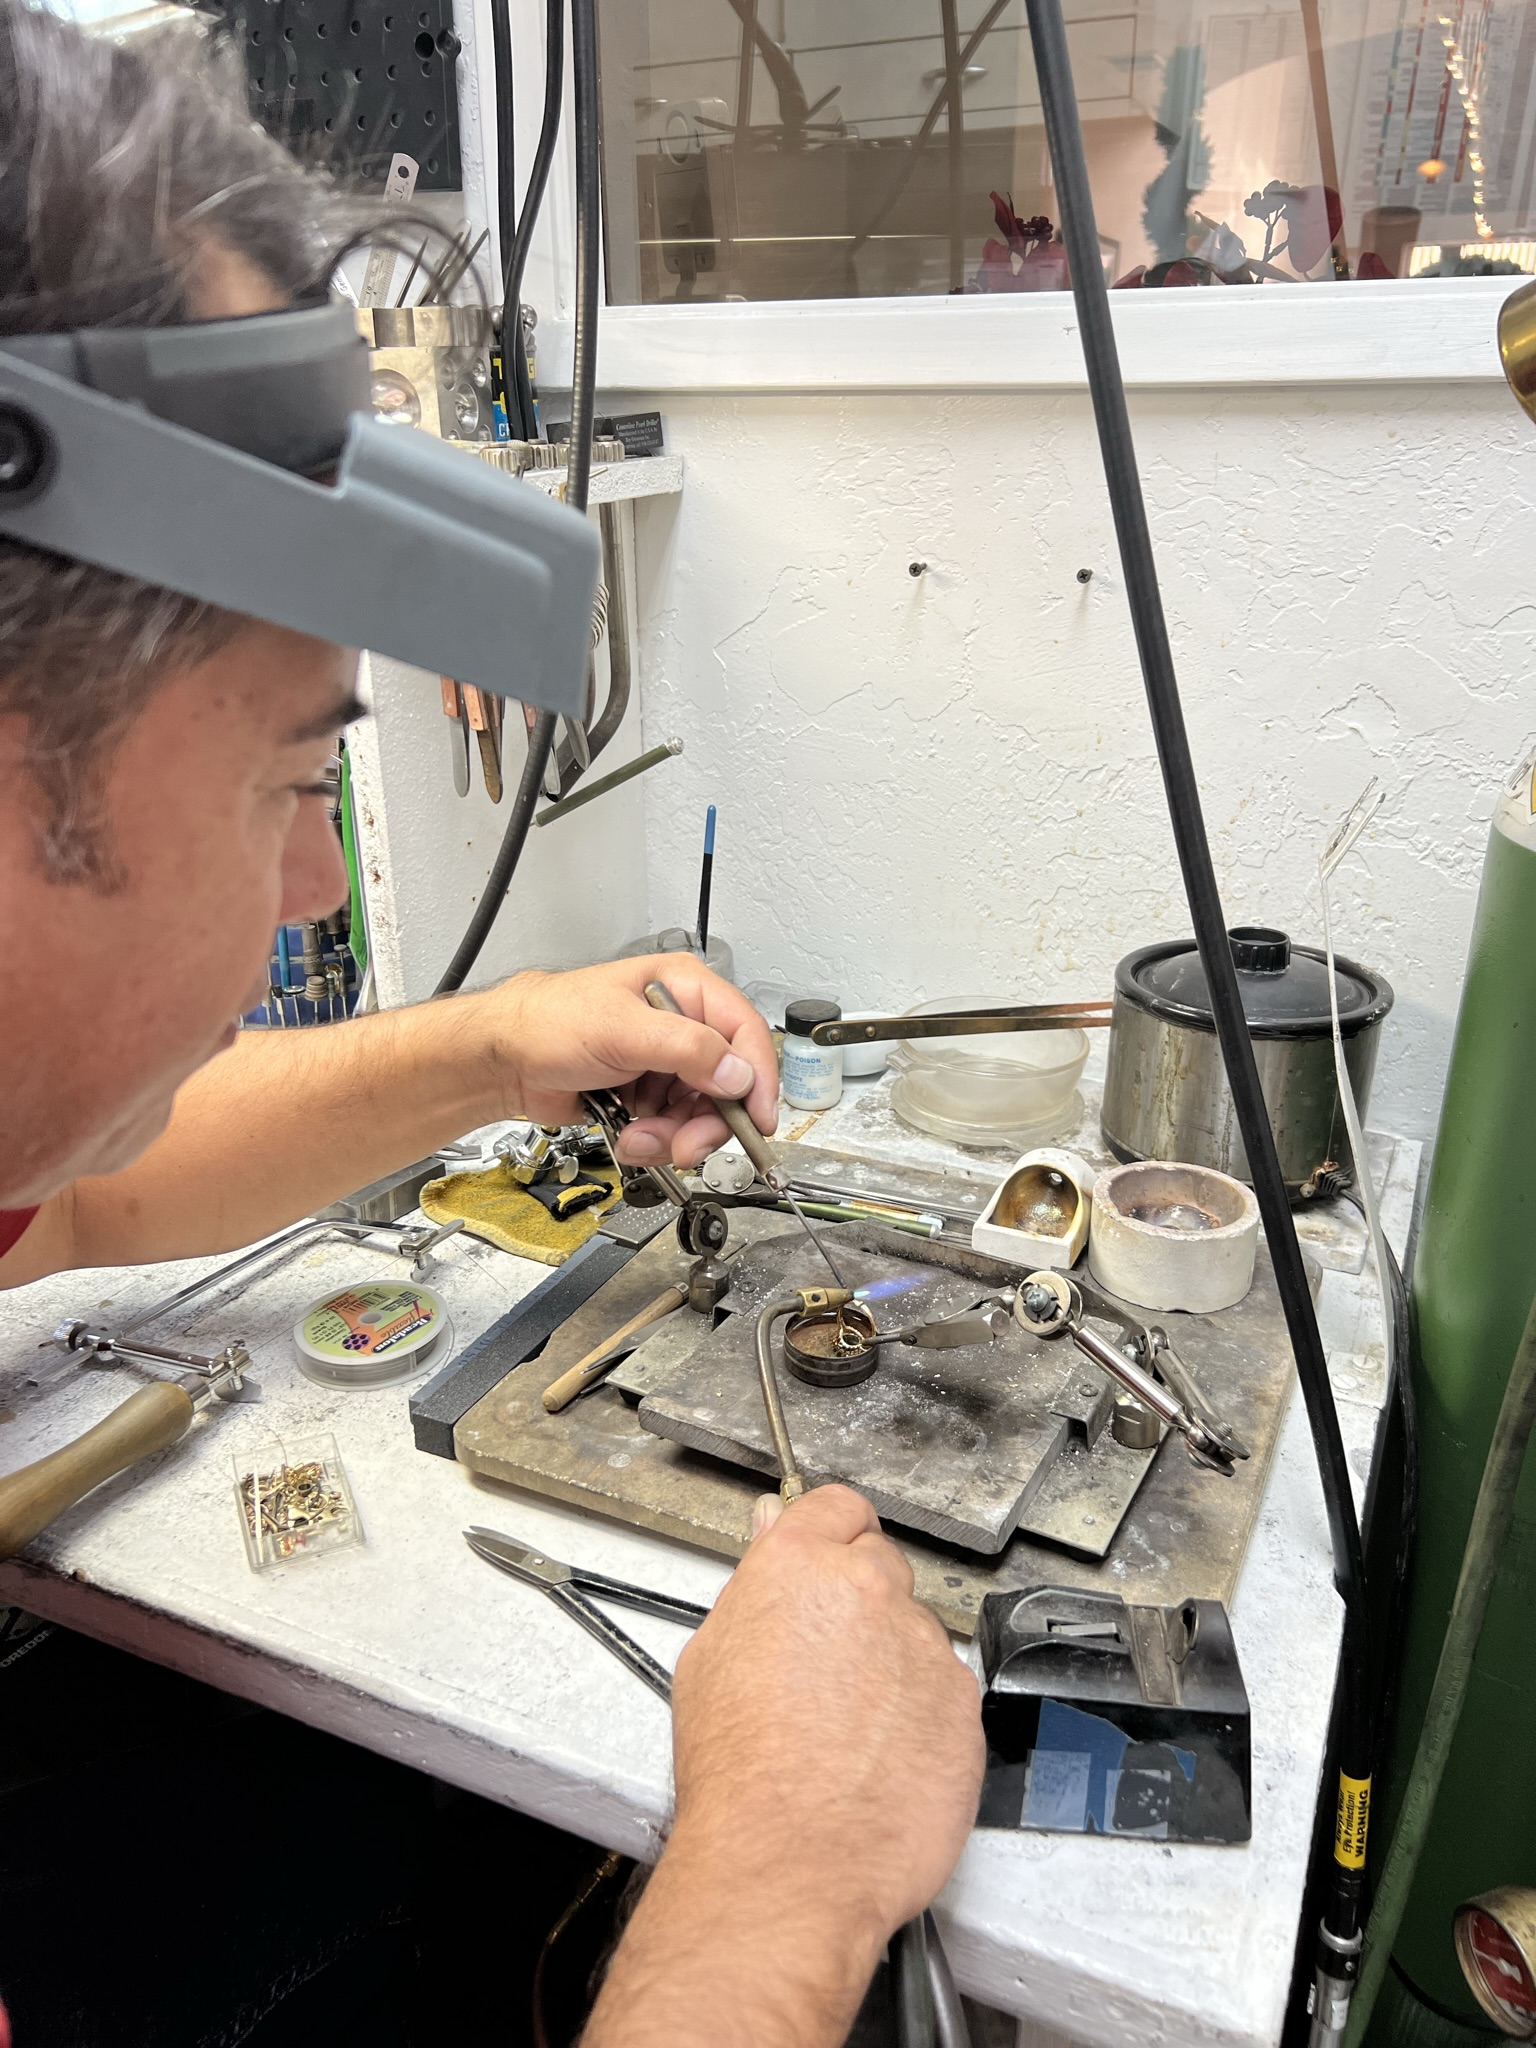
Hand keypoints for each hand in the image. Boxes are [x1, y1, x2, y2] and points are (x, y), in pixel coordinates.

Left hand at [469, 957, 777, 1167]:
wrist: (505, 1061)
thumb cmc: (548, 1022)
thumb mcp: (622, 1029)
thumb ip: (686, 1049)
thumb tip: (737, 1073)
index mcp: (685, 990)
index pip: (745, 1032)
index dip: (758, 1078)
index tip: (757, 1119)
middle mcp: (682, 1025)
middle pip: (728, 1083)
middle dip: (706, 1121)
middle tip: (686, 1144)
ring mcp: (665, 1062)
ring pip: (702, 1112)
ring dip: (674, 1135)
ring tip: (640, 1136)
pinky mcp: (649, 1093)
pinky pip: (674, 1127)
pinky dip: (655, 1140)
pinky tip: (630, 1135)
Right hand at [579, 1487, 983, 2047]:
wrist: (788, 1864)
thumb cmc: (740, 1775)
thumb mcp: (711, 1658)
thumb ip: (755, 1585)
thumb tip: (774, 1532)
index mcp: (801, 1566)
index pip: (838, 1507)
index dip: (832, 1534)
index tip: (830, 1557)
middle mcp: (872, 1592)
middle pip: (881, 1566)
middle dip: (860, 1601)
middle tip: (827, 1662)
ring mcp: (925, 1648)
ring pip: (914, 1634)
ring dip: (892, 1663)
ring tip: (847, 1728)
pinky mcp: (964, 1705)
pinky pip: (944, 1692)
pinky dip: (921, 1715)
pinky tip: (879, 1757)